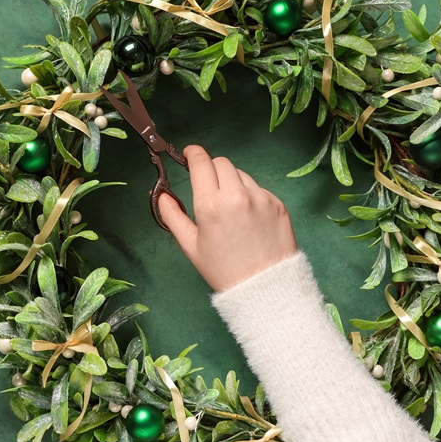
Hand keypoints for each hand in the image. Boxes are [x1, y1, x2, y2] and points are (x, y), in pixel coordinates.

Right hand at [158, 145, 298, 292]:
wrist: (265, 287)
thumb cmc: (224, 270)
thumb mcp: (191, 246)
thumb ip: (173, 216)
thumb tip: (162, 195)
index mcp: (210, 205)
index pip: (201, 162)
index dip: (193, 154)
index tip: (190, 154)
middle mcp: (236, 195)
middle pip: (221, 163)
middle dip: (212, 169)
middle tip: (209, 186)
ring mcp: (260, 198)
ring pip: (241, 174)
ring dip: (232, 183)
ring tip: (231, 210)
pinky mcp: (277, 204)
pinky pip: (259, 189)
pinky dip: (251, 196)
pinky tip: (249, 219)